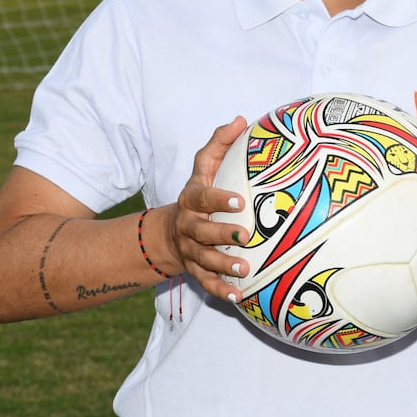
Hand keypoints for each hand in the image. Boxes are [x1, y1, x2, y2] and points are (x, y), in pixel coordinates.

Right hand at [167, 116, 250, 301]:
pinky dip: (222, 291)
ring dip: (224, 266)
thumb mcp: (203, 169)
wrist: (170, 232)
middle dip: (222, 235)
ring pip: (204, 261)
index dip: (218, 199)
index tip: (239, 201)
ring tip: (245, 268)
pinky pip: (207, 284)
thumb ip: (219, 145)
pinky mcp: (195, 271)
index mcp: (191, 201)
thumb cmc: (198, 195)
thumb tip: (240, 119)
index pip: (202, 198)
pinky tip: (240, 297)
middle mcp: (189, 227)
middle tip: (246, 235)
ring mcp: (191, 252)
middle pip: (201, 232)